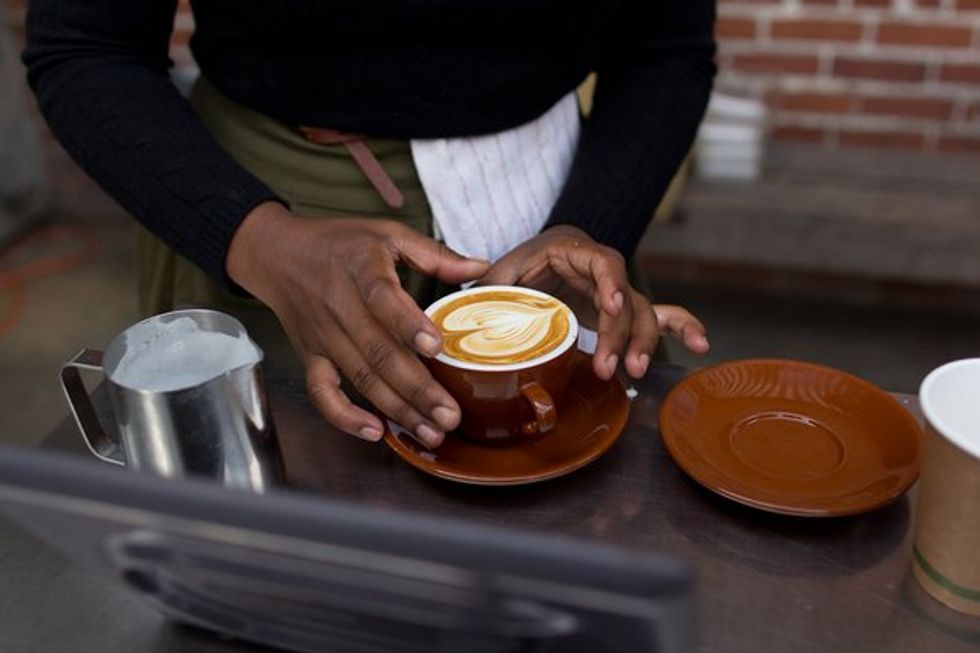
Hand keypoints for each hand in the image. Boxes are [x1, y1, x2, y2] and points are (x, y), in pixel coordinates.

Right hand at [227, 202, 488, 446]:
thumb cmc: (340, 242)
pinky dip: (344, 416)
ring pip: (362, 379)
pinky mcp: (310, 355)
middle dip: (417, 389)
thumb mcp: (387, 232)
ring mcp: (323, 336)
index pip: (383, 299)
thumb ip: (434, 254)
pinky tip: (376, 432)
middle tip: (450, 416)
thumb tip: (481, 267)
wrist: (278, 254)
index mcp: (363, 270)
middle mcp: (340, 307)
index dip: (408, 324)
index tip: (436, 347)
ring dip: (397, 410)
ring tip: (431, 432)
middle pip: (379, 354)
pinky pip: (322, 392)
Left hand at [479, 225, 707, 378]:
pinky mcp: (623, 311)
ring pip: (642, 313)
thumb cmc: (514, 269)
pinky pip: (659, 316)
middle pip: (626, 298)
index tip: (613, 305)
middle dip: (622, 334)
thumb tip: (476, 305)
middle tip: (611, 367)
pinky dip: (681, 328)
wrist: (529, 267)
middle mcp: (601, 269)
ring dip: (642, 343)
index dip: (611, 282)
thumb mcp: (498, 276)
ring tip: (633, 372)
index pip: (602, 261)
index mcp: (572, 250)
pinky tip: (701, 344)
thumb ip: (490, 290)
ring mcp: (616, 291)